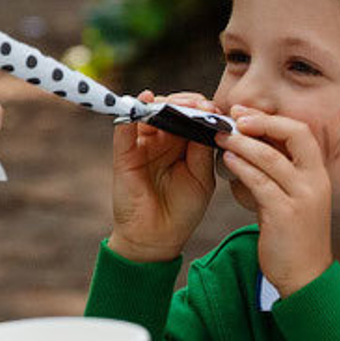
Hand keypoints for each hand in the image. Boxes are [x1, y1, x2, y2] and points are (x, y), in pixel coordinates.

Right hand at [107, 90, 216, 262]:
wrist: (157, 238)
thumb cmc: (183, 211)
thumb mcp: (202, 179)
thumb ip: (203, 150)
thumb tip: (206, 119)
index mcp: (184, 144)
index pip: (193, 115)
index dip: (202, 108)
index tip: (215, 110)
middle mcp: (163, 139)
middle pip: (172, 107)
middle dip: (186, 102)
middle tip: (199, 105)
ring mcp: (142, 144)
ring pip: (150, 111)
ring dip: (164, 102)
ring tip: (178, 104)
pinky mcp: (124, 153)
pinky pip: (125, 128)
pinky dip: (132, 112)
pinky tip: (144, 101)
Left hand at [216, 104, 333, 295]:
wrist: (305, 277)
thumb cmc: (293, 239)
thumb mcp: (288, 200)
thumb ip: (274, 177)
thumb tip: (246, 154)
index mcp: (317, 175)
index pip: (301, 132)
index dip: (273, 119)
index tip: (246, 113)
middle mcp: (315, 182)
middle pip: (295, 134)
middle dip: (262, 121)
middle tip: (233, 116)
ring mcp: (303, 198)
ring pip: (273, 157)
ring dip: (243, 142)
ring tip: (221, 135)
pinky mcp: (286, 215)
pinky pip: (261, 183)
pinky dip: (242, 168)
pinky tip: (227, 160)